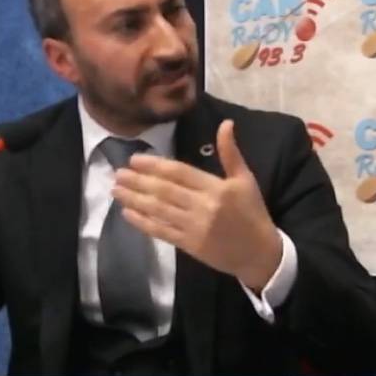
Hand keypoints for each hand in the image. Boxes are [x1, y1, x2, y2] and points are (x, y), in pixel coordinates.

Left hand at [113, 119, 282, 289]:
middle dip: (138, 181)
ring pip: (158, 210)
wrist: (259, 252)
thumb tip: (226, 123)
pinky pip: (161, 231)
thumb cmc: (252, 212)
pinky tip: (128, 213)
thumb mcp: (246, 179)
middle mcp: (203, 207)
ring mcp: (194, 228)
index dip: (155, 165)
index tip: (134, 159)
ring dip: (135, 199)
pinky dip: (143, 222)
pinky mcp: (189, 245)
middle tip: (117, 173)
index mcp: (217, 188)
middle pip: (164, 190)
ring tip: (116, 190)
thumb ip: (231, 153)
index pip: (179, 173)